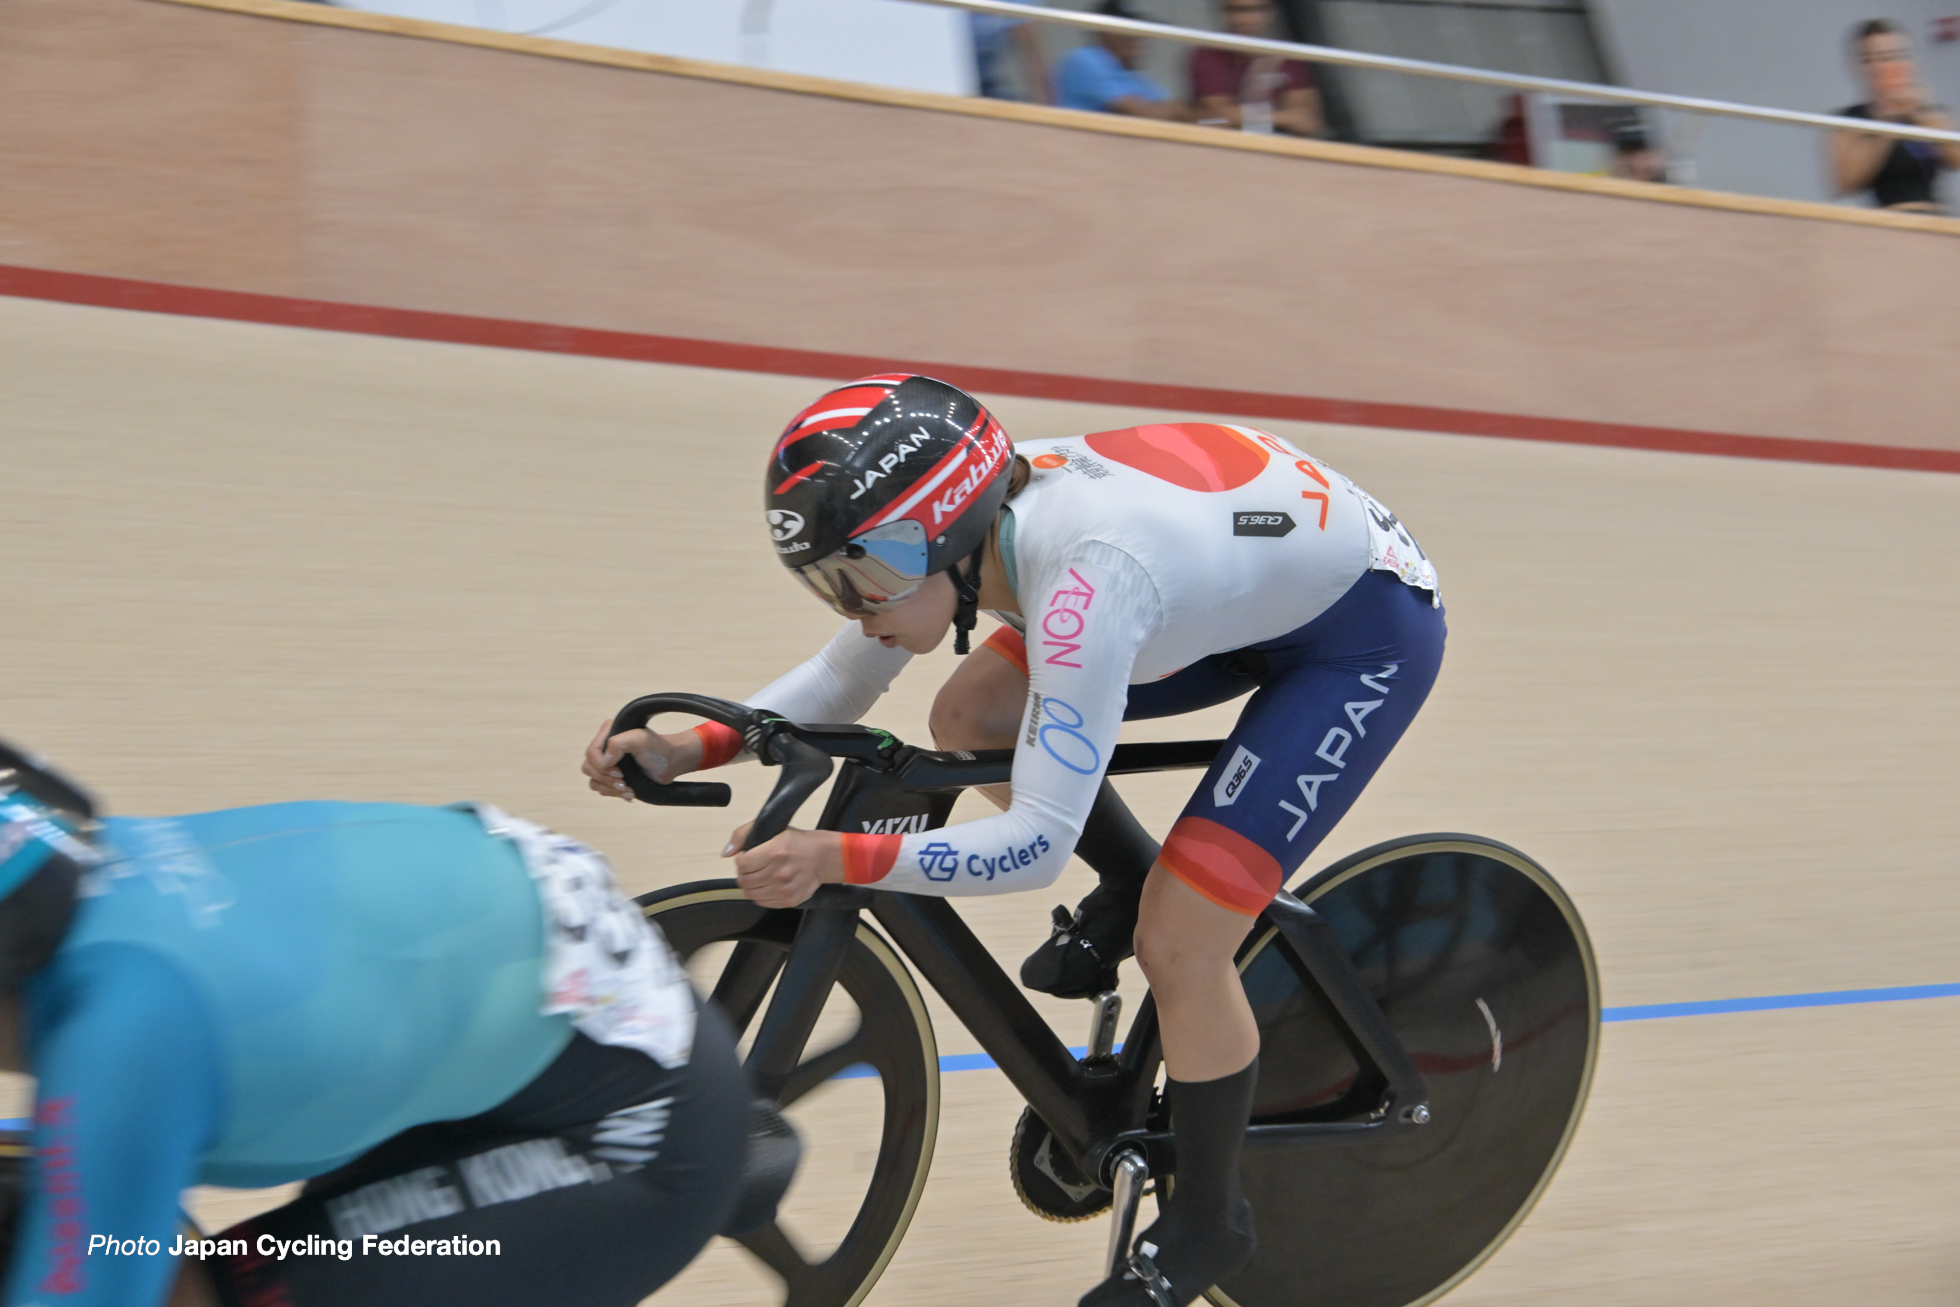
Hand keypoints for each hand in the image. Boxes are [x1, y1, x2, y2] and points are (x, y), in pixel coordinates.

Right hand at [583, 719, 703, 799]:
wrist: (671, 763)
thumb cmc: (657, 748)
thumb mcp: (639, 739)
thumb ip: (618, 744)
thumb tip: (603, 763)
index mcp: (607, 734)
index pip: (591, 753)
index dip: (602, 766)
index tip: (620, 772)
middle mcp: (604, 748)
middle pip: (589, 768)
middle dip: (606, 780)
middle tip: (624, 783)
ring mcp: (608, 763)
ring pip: (594, 781)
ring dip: (611, 789)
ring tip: (629, 790)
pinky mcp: (612, 777)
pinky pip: (602, 789)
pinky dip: (615, 794)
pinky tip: (630, 794)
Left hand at [727, 823, 843, 907]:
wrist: (824, 858)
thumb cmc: (797, 841)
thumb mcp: (773, 828)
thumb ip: (743, 834)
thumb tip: (725, 853)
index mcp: (775, 851)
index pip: (742, 864)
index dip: (741, 859)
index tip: (747, 856)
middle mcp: (779, 872)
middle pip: (744, 880)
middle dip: (744, 873)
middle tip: (753, 867)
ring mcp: (784, 889)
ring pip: (751, 894)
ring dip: (751, 885)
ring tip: (759, 876)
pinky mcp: (789, 901)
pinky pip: (762, 902)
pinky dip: (760, 894)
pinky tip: (768, 884)